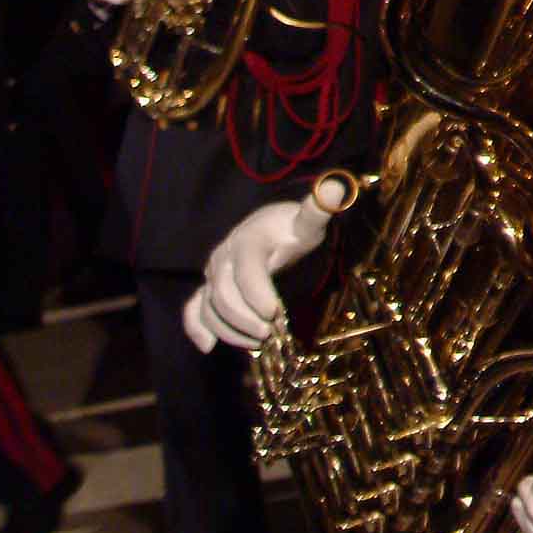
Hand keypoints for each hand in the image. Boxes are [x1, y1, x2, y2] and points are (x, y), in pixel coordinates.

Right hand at [184, 192, 337, 352]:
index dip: (257, 292)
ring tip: (257, 344)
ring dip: (228, 329)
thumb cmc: (292, 228)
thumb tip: (338, 186)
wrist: (270, 229)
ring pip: (208, 305)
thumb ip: (320, 208)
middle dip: (243, 316)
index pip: (247, 269)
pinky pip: (194, 309)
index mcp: (248, 239)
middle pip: (223, 292)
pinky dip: (196, 327)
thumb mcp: (307, 221)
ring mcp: (213, 274)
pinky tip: (208, 346)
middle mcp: (224, 256)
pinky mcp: (208, 289)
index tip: (275, 313)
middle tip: (270, 334)